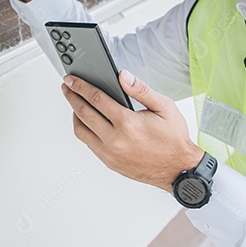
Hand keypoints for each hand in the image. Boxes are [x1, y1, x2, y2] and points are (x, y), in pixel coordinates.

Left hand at [61, 70, 203, 191]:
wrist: (179, 170)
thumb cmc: (173, 139)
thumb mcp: (164, 107)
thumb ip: (141, 89)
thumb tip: (123, 76)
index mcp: (128, 123)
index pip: (96, 99)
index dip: (80, 86)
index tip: (71, 79)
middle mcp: (115, 140)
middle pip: (83, 113)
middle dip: (72, 97)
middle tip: (66, 87)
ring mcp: (110, 154)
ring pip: (81, 131)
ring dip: (75, 114)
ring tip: (75, 102)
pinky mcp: (109, 163)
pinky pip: (88, 144)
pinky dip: (84, 130)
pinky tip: (87, 121)